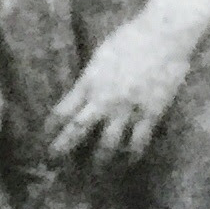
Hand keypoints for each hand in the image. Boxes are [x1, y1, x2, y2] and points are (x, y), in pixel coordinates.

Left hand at [46, 10, 200, 171]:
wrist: (163, 35)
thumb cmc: (132, 37)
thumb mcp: (102, 55)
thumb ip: (92, 78)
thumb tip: (84, 92)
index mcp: (89, 81)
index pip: (62, 110)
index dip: (51, 127)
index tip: (45, 137)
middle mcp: (104, 99)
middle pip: (77, 130)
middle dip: (63, 150)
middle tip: (54, 164)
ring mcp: (127, 109)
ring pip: (107, 144)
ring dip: (98, 161)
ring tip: (94, 174)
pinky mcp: (150, 114)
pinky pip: (138, 142)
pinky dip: (132, 156)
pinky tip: (129, 163)